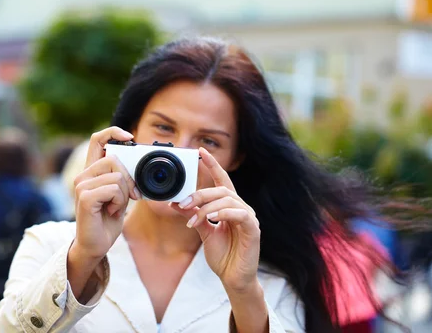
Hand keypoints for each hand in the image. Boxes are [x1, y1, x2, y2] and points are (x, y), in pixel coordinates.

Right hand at [72, 126, 140, 260]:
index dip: (113, 132)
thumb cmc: (107, 220)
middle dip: (129, 179)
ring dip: (124, 194)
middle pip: (114, 159)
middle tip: (130, 196)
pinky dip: (119, 202)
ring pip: (117, 176)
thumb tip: (137, 166)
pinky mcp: (84, 197)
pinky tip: (111, 212)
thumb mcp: (120, 195)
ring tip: (115, 207)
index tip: (130, 136)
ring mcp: (81, 185)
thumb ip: (123, 178)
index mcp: (91, 171)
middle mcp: (83, 175)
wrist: (95, 245)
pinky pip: (114, 189)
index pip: (98, 140)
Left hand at [170, 147, 260, 292]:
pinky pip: (239, 214)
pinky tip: (212, 218)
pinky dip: (224, 213)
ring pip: (227, 200)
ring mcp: (249, 218)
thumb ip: (194, 215)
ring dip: (206, 207)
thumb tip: (177, 202)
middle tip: (182, 202)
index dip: (212, 165)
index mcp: (230, 207)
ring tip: (192, 218)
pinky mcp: (253, 229)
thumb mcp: (204, 232)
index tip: (200, 151)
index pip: (222, 180)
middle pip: (221, 190)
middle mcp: (241, 208)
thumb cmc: (223, 256)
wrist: (233, 279)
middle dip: (200, 194)